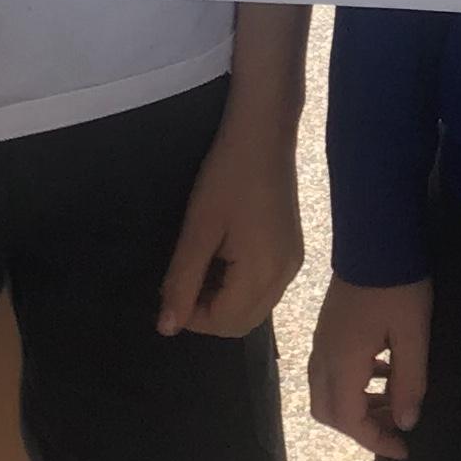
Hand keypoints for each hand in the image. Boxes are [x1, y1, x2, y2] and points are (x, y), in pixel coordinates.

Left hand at [157, 114, 305, 339]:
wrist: (264, 133)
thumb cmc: (227, 176)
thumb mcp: (198, 229)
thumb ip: (182, 281)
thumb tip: (167, 327)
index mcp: (263, 273)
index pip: (225, 323)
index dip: (192, 316)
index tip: (171, 288)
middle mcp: (285, 276)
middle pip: (243, 322)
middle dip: (209, 312)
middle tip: (184, 279)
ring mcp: (293, 263)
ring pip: (255, 306)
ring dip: (224, 299)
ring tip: (202, 264)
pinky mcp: (292, 250)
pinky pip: (265, 287)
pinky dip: (240, 285)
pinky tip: (224, 255)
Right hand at [308, 276, 432, 460]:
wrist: (376, 238)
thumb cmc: (398, 286)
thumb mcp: (414, 335)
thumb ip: (410, 382)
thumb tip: (406, 424)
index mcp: (342, 362)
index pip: (349, 420)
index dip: (375, 441)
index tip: (404, 449)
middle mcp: (323, 356)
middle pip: (328, 412)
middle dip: (361, 428)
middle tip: (395, 429)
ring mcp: (321, 341)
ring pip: (327, 392)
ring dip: (357, 406)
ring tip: (394, 402)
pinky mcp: (327, 328)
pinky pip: (331, 371)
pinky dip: (354, 384)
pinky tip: (384, 372)